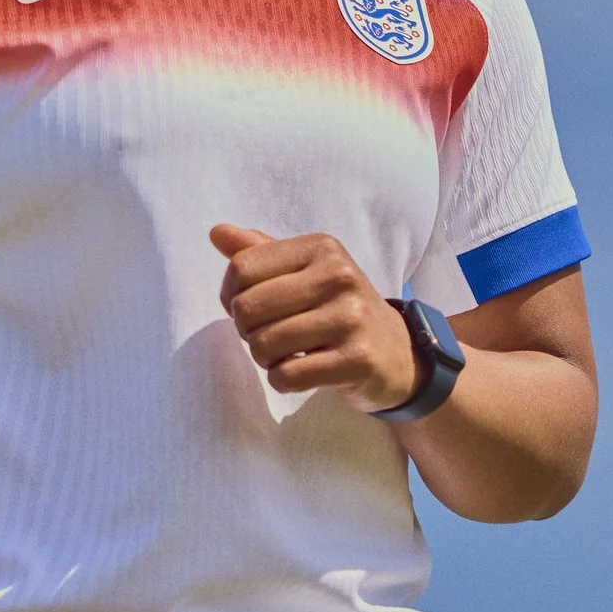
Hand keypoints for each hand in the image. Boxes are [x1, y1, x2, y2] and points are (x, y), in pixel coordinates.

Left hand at [210, 225, 418, 412]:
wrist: (396, 352)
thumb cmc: (339, 308)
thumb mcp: (306, 270)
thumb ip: (261, 252)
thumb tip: (216, 232)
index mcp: (322, 248)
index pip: (241, 268)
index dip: (231, 295)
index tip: (251, 307)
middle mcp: (338, 276)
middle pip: (247, 308)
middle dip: (247, 330)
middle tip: (269, 334)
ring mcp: (350, 318)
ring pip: (263, 345)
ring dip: (264, 358)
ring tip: (286, 352)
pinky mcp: (356, 359)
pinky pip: (286, 376)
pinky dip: (282, 379)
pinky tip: (300, 371)